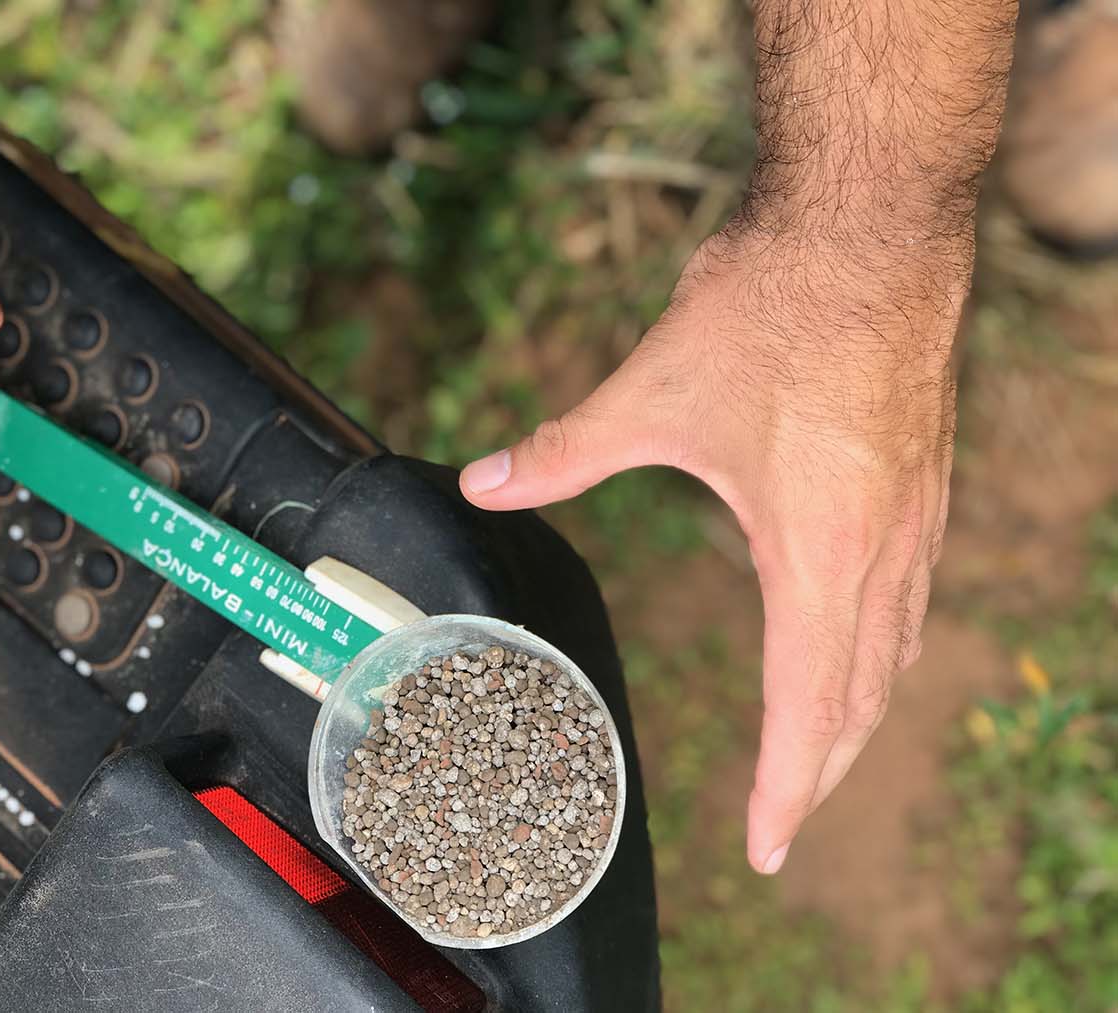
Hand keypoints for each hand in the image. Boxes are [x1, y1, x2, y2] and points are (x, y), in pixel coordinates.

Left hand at [459, 218, 965, 873]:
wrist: (873, 226)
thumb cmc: (771, 310)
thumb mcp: (654, 392)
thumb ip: (564, 451)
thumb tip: (482, 482)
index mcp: (820, 552)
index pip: (809, 707)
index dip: (788, 789)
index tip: (768, 848)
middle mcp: (884, 552)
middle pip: (862, 700)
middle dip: (822, 774)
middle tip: (785, 824)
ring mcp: (915, 518)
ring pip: (893, 655)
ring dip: (854, 719)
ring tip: (817, 761)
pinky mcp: (922, 483)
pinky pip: (908, 601)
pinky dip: (876, 653)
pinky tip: (853, 651)